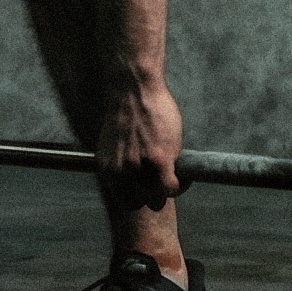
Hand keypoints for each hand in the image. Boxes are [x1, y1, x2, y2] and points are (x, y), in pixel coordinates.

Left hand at [94, 78, 185, 209]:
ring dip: (167, 191)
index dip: (138, 197)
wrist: (133, 88)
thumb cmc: (126, 112)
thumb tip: (137, 180)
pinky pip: (171, 186)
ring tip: (174, 178)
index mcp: (107, 168)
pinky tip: (183, 178)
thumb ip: (123, 163)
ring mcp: (139, 166)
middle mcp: (120, 171)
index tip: (148, 189)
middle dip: (152, 195)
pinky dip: (179, 186)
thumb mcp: (115, 144)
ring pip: (157, 198)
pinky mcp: (159, 159)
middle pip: (140, 202)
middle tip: (163, 183)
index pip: (123, 200)